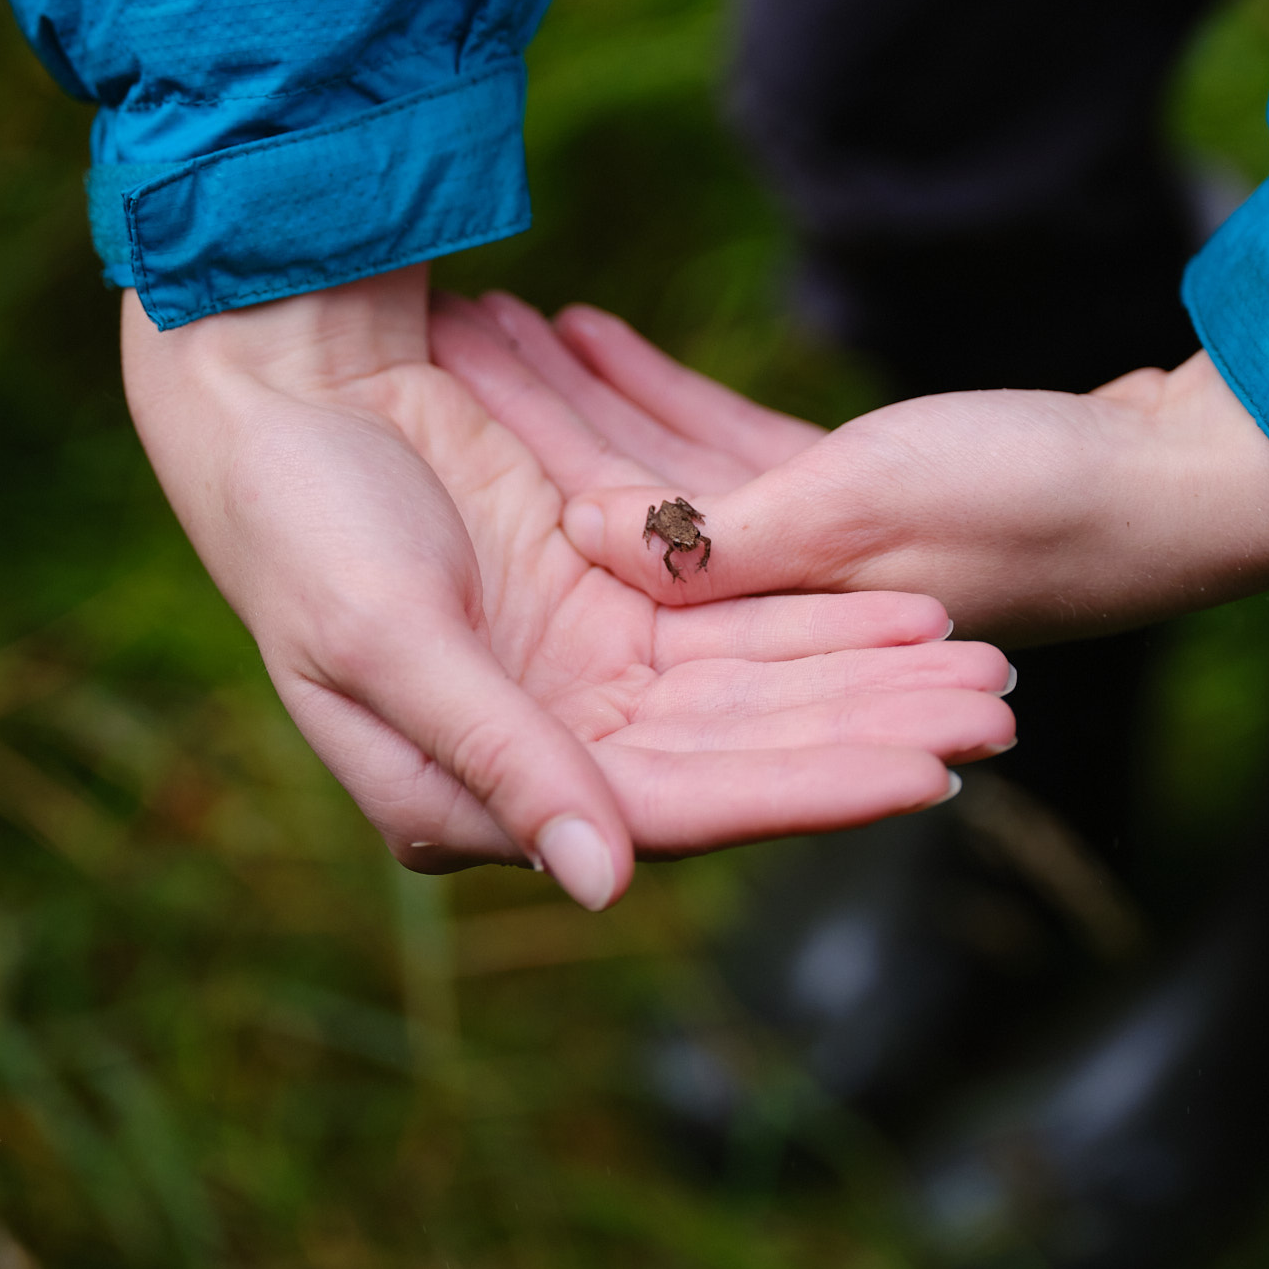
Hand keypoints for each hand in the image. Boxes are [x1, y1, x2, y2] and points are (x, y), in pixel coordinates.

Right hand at [122, 269, 1015, 908]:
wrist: (279, 384)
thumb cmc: (298, 521)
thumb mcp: (387, 641)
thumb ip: (502, 760)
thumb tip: (610, 884)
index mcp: (475, 795)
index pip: (671, 809)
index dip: (798, 791)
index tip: (917, 776)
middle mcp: (546, 746)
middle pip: (738, 753)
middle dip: (865, 735)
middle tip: (988, 717)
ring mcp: (581, 669)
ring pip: (754, 687)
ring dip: (863, 678)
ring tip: (978, 668)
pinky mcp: (605, 594)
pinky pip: (734, 615)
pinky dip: (818, 615)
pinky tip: (910, 613)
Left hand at [433, 294, 1268, 643]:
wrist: (1199, 476)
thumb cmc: (1042, 495)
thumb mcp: (859, 508)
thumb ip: (711, 537)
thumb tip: (571, 541)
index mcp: (765, 645)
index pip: (603, 573)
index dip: (510, 490)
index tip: (418, 416)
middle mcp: (773, 619)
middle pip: (612, 523)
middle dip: (524, 434)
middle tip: (435, 339)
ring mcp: (809, 562)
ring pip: (660, 480)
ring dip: (579, 403)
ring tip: (491, 318)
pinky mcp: (852, 506)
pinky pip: (726, 452)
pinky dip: (665, 396)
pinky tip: (595, 335)